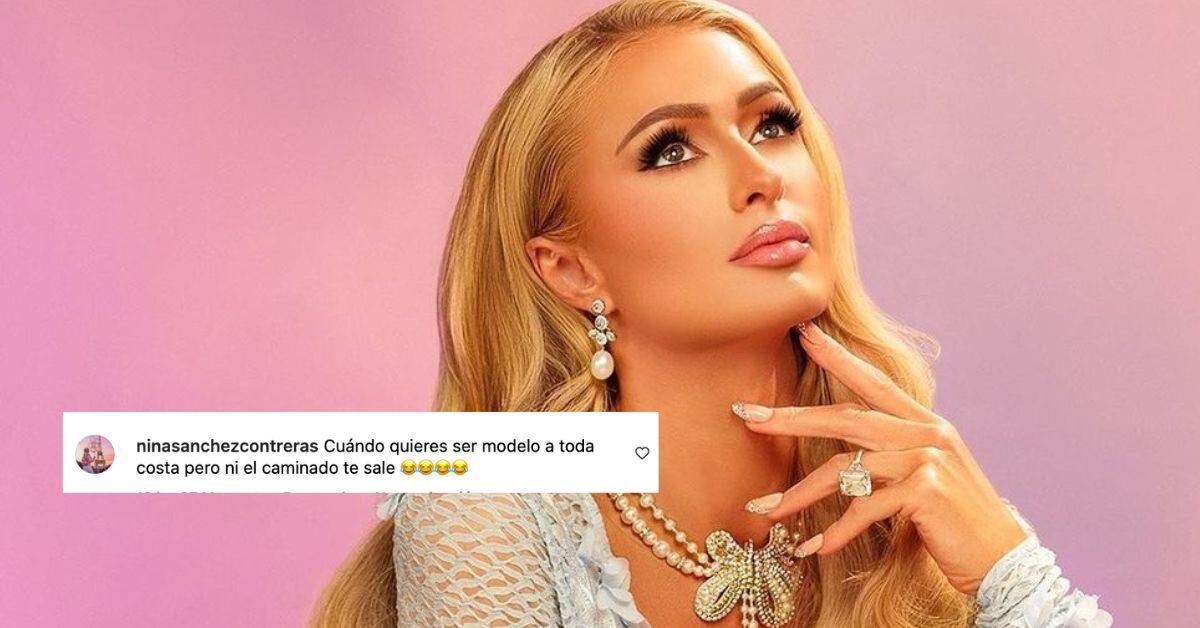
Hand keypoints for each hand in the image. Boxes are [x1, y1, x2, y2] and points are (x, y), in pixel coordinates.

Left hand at [737, 320, 1028, 594]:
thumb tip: (842, 464)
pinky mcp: (925, 492)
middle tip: (747, 415)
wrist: (1003, 560)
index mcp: (924, 424)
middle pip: (847, 417)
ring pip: (846, 469)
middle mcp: (926, 434)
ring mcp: (927, 460)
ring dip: (800, 494)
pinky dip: (834, 531)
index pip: (873, 382)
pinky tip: (811, 549)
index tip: (804, 334)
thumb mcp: (922, 478)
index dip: (837, 357)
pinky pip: (864, 509)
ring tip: (765, 511)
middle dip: (792, 418)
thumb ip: (890, 459)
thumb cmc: (954, 523)